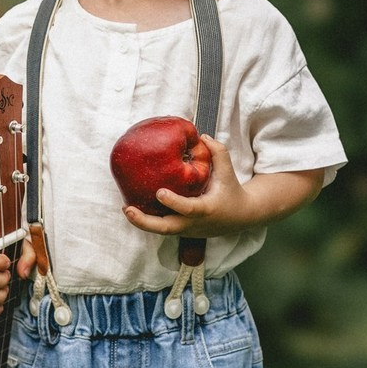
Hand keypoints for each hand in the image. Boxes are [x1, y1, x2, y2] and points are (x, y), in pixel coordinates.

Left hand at [122, 136, 252, 238]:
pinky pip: (163, 227)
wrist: (240, 217)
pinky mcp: (182, 231)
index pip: (187, 209)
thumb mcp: (228, 170)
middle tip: (128, 208)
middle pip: (166, 228)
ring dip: (141, 222)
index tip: (159, 192)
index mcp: (206, 209)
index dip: (173, 202)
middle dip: (145, 221)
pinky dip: (148, 220)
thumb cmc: (232, 191)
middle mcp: (194, 223)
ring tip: (126, 207)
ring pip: (161, 231)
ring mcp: (187, 230)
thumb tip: (202, 136)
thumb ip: (217, 151)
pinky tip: (134, 207)